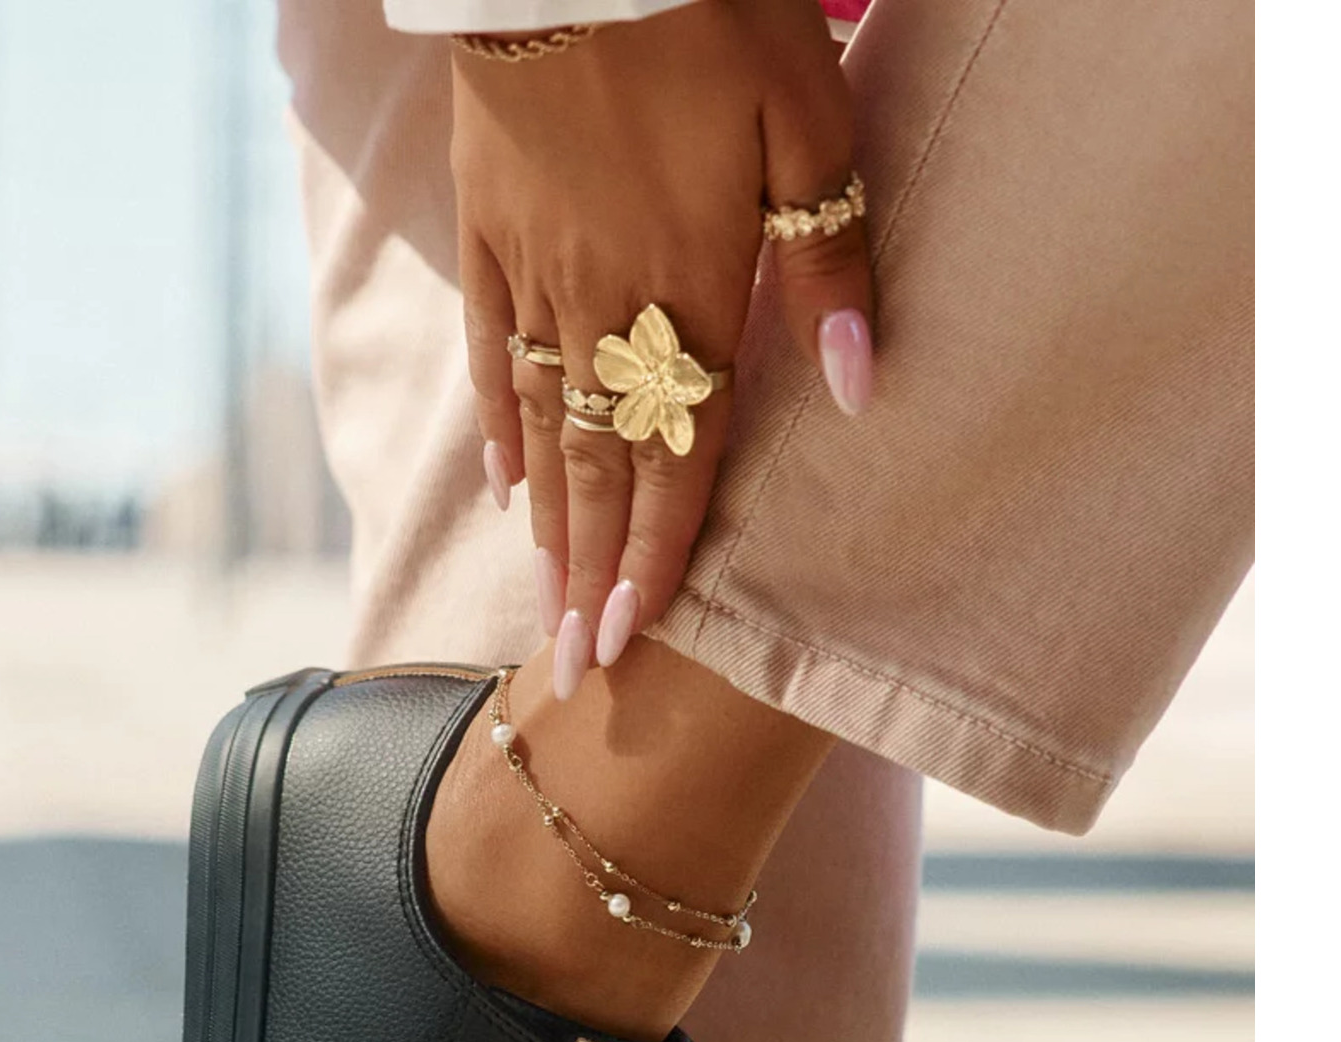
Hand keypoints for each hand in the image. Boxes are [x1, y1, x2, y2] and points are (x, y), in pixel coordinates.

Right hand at [451, 0, 873, 697]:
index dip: (656, 558)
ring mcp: (534, 271)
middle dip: (591, 578)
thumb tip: (858, 392)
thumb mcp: (810, 116)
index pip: (676, 457)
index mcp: (689, 288)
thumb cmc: (708, 13)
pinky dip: (500, 427)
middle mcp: (602, 305)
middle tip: (576, 670)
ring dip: (548, 527)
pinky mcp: (489, 229)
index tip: (634, 645)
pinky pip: (489, 353)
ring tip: (545, 604)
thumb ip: (831, 262)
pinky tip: (506, 485)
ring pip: (542, 428)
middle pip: (598, 468)